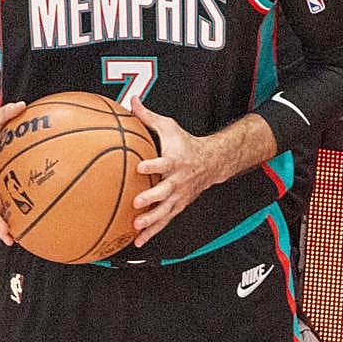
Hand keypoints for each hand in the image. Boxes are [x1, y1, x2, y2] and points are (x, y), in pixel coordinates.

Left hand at [130, 97, 222, 247]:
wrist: (212, 162)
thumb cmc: (185, 143)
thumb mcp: (169, 127)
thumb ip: (147, 117)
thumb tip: (131, 100)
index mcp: (174, 160)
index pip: (164, 162)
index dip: (153, 164)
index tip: (140, 166)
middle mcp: (178, 180)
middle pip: (165, 191)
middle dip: (152, 198)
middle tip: (137, 202)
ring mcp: (179, 196)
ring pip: (165, 210)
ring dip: (152, 220)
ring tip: (137, 227)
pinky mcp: (178, 206)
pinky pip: (164, 221)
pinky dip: (152, 232)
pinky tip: (138, 241)